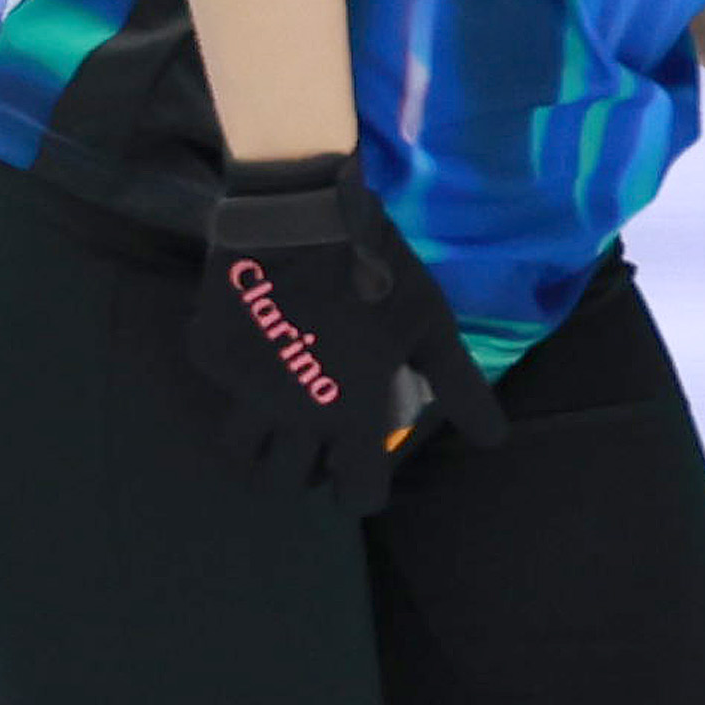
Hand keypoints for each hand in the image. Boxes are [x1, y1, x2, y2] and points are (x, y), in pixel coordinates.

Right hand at [185, 154, 502, 513]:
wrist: (302, 209)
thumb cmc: (379, 271)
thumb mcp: (431, 326)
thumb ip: (459, 387)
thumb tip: (492, 440)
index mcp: (351, 413)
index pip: (356, 494)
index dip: (361, 491)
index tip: (360, 471)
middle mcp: (294, 411)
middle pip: (286, 481)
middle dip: (305, 471)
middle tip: (316, 444)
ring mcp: (246, 385)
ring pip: (241, 448)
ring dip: (262, 443)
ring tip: (279, 417)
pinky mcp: (211, 353)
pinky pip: (219, 388)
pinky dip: (236, 381)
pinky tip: (256, 353)